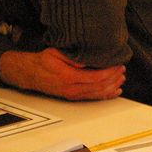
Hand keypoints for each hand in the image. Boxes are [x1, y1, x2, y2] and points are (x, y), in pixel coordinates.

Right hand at [0, 48, 124, 100]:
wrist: (30, 74)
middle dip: (114, 78)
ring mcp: (73, 94)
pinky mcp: (74, 97)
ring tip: (121, 77)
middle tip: (122, 69)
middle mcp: (72, 88)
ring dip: (113, 86)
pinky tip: (115, 91)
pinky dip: (107, 95)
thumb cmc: (43, 61)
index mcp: (68, 76)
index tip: (117, 65)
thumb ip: (72, 57)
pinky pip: (94, 98)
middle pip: (100, 86)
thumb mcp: (55, 52)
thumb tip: (87, 60)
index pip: (96, 77)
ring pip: (98, 93)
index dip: (110, 72)